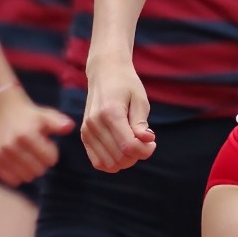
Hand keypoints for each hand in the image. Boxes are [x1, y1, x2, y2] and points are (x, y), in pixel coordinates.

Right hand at [0, 88, 72, 185]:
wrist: (2, 112)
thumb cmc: (29, 116)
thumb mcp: (46, 115)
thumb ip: (59, 123)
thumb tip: (69, 127)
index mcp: (26, 135)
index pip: (50, 159)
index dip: (52, 154)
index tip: (47, 146)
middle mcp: (10, 146)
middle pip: (38, 171)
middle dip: (41, 163)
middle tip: (37, 152)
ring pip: (25, 178)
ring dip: (29, 169)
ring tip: (27, 156)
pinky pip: (11, 180)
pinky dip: (17, 174)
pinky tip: (17, 161)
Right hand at [81, 56, 156, 172]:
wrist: (105, 73)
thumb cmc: (126, 85)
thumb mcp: (140, 99)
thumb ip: (141, 122)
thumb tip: (147, 140)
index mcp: (110, 113)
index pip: (129, 146)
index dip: (145, 150)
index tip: (153, 142)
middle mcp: (95, 124)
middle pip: (120, 157)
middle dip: (138, 155)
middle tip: (145, 142)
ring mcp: (87, 131)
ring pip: (109, 163)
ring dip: (126, 160)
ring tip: (134, 145)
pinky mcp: (84, 135)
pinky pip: (98, 162)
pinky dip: (112, 163)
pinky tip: (123, 151)